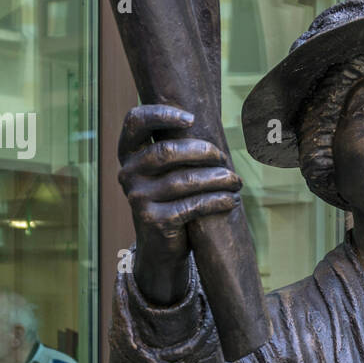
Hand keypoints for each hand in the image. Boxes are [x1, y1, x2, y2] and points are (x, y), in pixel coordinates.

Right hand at [118, 104, 241, 304]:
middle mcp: (127, 174)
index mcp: (128, 154)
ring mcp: (137, 198)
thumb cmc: (171, 199)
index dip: (162, 114)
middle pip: (167, 151)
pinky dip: (218, 201)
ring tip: (236, 181)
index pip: (135, 121)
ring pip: (184, 180)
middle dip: (203, 151)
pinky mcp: (154, 221)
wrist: (160, 248)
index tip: (191, 118)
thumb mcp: (166, 173)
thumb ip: (176, 148)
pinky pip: (193, 205)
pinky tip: (232, 200)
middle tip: (224, 158)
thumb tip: (213, 122)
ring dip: (218, 178)